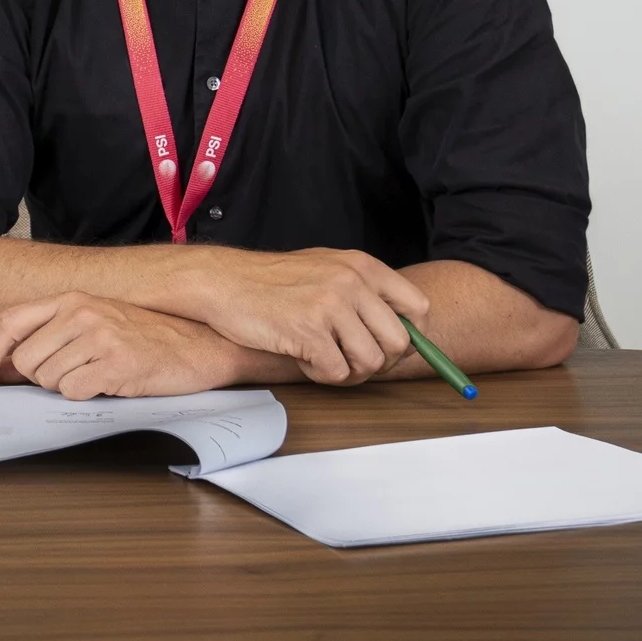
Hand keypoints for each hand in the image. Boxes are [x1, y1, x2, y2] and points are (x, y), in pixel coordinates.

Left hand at [0, 293, 258, 399]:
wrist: (200, 344)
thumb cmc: (147, 338)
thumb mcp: (97, 321)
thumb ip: (56, 334)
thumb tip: (8, 365)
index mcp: (71, 300)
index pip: (10, 322)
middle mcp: (80, 312)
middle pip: (26, 362)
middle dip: (42, 379)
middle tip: (75, 375)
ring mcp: (98, 336)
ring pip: (48, 380)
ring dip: (69, 387)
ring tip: (99, 376)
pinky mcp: (116, 362)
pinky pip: (75, 392)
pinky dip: (87, 396)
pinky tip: (110, 384)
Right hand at [189, 248, 428, 385]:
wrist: (223, 282)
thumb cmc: (271, 281)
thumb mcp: (326, 269)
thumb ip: (362, 292)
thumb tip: (400, 331)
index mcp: (362, 266)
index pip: (418, 307)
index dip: (413, 336)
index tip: (392, 348)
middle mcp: (352, 282)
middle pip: (399, 342)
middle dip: (380, 362)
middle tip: (353, 361)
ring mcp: (331, 306)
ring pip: (370, 362)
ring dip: (350, 371)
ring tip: (323, 358)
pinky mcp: (309, 331)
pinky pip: (337, 372)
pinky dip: (322, 375)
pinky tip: (303, 359)